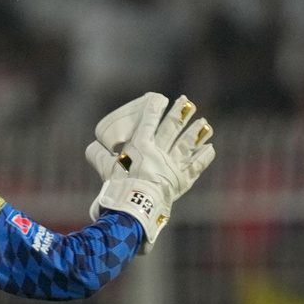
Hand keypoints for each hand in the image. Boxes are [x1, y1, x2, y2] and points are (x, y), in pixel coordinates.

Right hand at [85, 92, 215, 252]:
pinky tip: (210, 148)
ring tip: (204, 122)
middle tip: (187, 102)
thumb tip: (92, 146)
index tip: (160, 97)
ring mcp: (173, 166)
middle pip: (171, 129)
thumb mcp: (103, 168)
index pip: (148, 122)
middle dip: (179, 114)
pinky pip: (196, 166)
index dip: (154, 108)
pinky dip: (203, 157)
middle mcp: (159, 152)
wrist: (136, 206)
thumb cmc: (117, 186)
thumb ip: (98, 155)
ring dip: (196, 133)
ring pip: (186, 145)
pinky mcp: (182, 180)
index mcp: (140, 146)